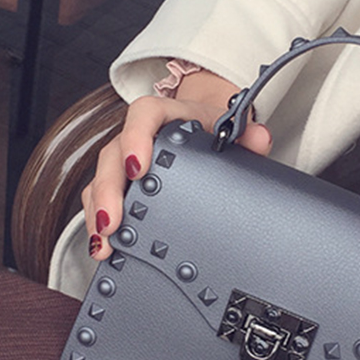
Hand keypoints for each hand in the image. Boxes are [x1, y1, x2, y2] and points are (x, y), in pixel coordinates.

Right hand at [81, 69, 272, 259]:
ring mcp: (125, 158)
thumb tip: (260, 139)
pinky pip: (99, 197)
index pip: (145, 115)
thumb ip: (248, 136)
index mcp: (168, 115)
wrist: (208, 129)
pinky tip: (104, 244)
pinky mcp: (121, 180)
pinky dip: (99, 220)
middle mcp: (139, 135)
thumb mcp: (234, 129)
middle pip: (113, 154)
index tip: (138, 167)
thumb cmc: (215, 129)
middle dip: (109, 190)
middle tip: (113, 220)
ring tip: (105, 241)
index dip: (136, 138)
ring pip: (101, 178)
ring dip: (98, 211)